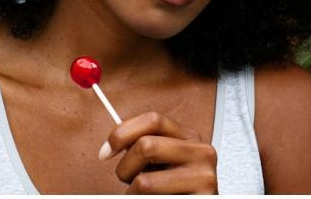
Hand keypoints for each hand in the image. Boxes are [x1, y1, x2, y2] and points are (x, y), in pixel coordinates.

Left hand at [101, 111, 217, 193]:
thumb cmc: (173, 190)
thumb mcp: (160, 163)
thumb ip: (145, 146)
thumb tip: (114, 142)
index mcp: (189, 137)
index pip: (153, 119)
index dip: (123, 132)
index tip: (106, 152)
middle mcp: (202, 152)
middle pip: (146, 145)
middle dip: (125, 168)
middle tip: (127, 181)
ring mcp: (204, 177)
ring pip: (144, 181)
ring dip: (133, 193)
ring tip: (143, 197)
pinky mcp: (202, 198)